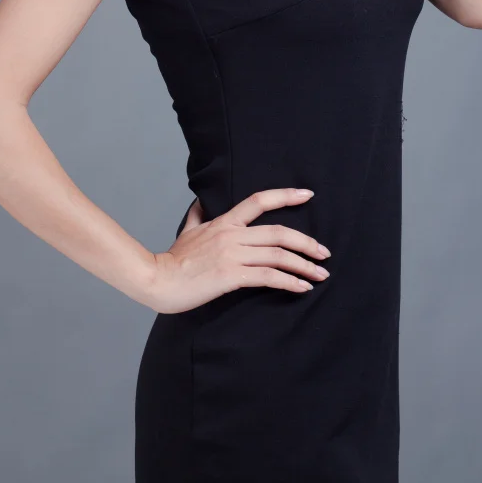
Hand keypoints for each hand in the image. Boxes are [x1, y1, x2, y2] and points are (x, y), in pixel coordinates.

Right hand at [143, 188, 330, 313]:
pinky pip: (268, 277)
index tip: (308, 195)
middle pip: (279, 232)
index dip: (286, 195)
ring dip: (304, 266)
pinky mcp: (231, 276)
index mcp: (224, 221)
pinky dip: (289, 282)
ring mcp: (233, 255)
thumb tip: (200, 200)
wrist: (158, 279)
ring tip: (320, 275)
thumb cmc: (173, 259)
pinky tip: (301, 288)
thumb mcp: (187, 229)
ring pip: (278, 255)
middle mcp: (232, 235)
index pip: (259, 201)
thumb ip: (198, 214)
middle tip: (324, 253)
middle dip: (307, 243)